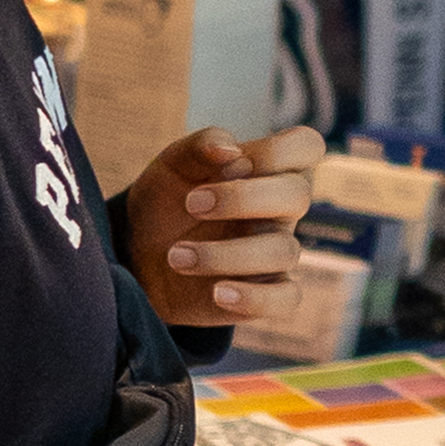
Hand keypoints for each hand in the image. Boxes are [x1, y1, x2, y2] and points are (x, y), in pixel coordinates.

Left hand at [128, 123, 324, 323]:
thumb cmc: (167, 201)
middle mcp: (279, 211)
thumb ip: (201, 145)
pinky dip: (254, 298)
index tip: (231, 163)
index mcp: (267, 171)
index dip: (275, 151)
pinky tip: (217, 293)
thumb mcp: (173, 164)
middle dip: (242, 198)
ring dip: (224, 254)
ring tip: (176, 257)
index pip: (305, 146)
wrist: (139, 252)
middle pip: (298, 195)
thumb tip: (231, 151)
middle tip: (191, 205)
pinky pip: (286, 299)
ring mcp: (275, 253)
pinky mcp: (265, 293)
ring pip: (283, 251)